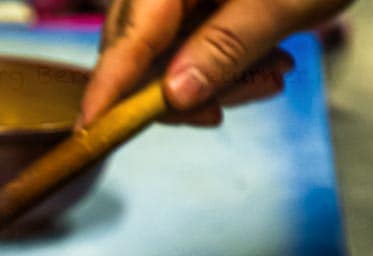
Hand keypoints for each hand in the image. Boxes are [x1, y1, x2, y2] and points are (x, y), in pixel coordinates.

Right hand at [79, 0, 351, 126]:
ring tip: (271, 77)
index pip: (131, 35)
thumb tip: (175, 96)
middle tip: (224, 108)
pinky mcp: (198, 4)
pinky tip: (266, 65)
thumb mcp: (280, 4)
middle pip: (140, 49)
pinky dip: (224, 66)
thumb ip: (224, 48)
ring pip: (166, 55)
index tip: (91, 127)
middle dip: (178, 91)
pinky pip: (190, 45)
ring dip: (212, 82)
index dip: (110, 86)